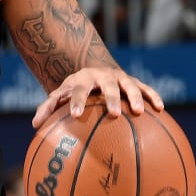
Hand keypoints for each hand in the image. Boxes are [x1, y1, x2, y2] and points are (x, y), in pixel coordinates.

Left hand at [32, 67, 163, 125]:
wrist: (94, 69)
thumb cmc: (75, 89)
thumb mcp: (61, 93)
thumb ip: (49, 107)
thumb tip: (35, 125)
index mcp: (82, 80)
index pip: (78, 90)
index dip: (77, 101)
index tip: (76, 115)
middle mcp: (102, 76)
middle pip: (107, 86)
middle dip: (111, 99)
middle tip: (113, 114)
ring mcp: (120, 78)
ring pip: (129, 85)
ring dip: (135, 97)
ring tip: (139, 112)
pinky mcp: (134, 81)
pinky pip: (146, 88)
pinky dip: (153, 96)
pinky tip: (161, 108)